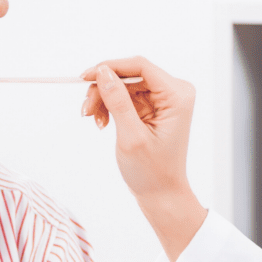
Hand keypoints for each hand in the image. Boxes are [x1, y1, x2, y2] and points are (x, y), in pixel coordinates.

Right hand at [81, 57, 206, 261]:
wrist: (161, 194)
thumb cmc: (152, 172)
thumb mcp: (131, 136)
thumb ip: (118, 101)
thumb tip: (102, 71)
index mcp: (177, 96)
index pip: (140, 66)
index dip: (110, 67)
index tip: (84, 77)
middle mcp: (174, 92)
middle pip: (130, 75)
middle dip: (104, 90)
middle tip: (85, 111)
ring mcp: (164, 99)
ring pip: (124, 85)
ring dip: (104, 100)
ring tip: (94, 121)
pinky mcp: (153, 107)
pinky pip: (125, 97)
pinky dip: (110, 107)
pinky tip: (103, 123)